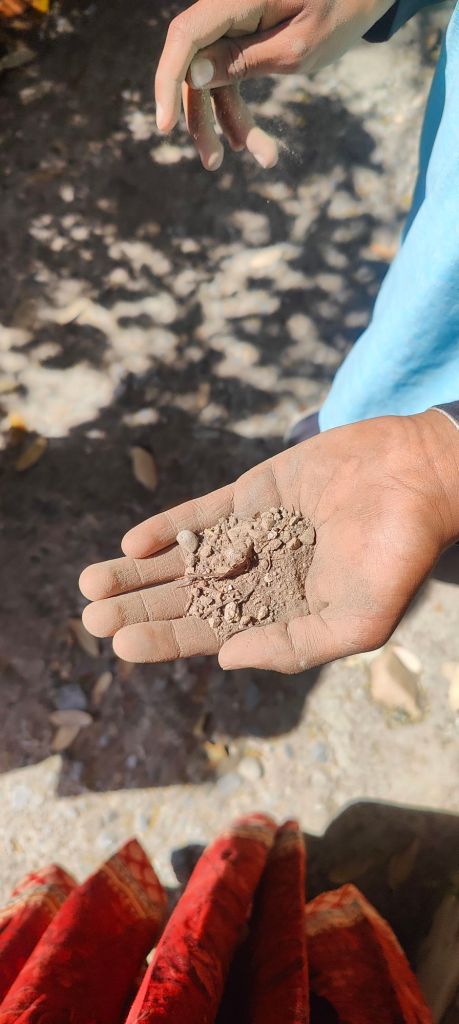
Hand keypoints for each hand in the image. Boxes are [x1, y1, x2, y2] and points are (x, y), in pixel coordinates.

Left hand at [79, 412, 458, 673]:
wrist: (416, 475)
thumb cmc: (397, 556)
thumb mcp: (358, 621)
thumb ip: (295, 646)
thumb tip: (227, 659)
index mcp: (282, 613)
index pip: (213, 634)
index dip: (167, 640)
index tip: (120, 646)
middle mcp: (260, 577)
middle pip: (187, 599)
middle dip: (140, 608)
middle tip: (89, 618)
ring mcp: (252, 533)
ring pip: (184, 558)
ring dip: (140, 571)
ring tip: (91, 583)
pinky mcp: (251, 492)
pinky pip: (201, 513)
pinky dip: (169, 527)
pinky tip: (134, 543)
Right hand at [155, 0, 394, 169]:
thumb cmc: (339, 12)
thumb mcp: (296, 46)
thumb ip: (243, 59)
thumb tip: (192, 74)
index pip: (186, 36)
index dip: (168, 81)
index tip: (165, 126)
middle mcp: (227, 8)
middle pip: (193, 64)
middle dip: (201, 117)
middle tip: (214, 163)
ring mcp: (232, 25)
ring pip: (211, 78)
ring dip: (228, 122)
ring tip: (263, 158)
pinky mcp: (242, 38)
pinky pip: (229, 76)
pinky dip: (238, 110)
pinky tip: (248, 142)